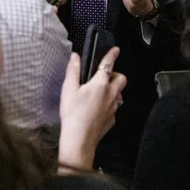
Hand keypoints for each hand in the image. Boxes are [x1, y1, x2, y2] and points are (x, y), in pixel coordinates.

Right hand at [57, 47, 125, 170]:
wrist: (79, 140)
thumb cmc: (73, 113)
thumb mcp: (68, 89)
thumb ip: (73, 71)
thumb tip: (75, 57)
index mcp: (100, 84)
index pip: (108, 65)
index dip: (112, 55)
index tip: (115, 50)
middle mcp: (110, 94)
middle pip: (121, 79)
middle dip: (116, 75)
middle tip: (104, 76)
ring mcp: (113, 108)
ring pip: (119, 94)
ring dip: (113, 90)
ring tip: (100, 92)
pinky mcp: (112, 120)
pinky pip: (114, 107)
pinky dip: (109, 104)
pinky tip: (98, 108)